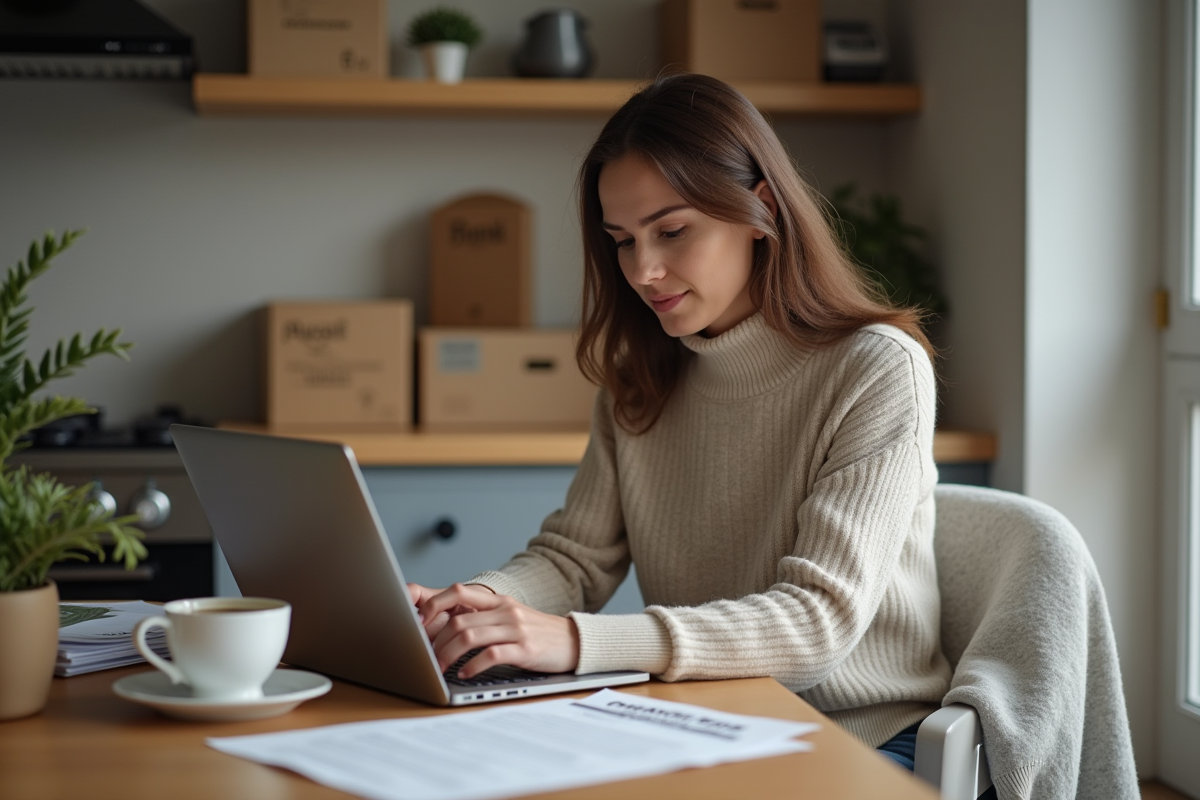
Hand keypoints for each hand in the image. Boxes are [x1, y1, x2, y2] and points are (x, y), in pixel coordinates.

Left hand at [417, 583, 579, 677]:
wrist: (574, 640)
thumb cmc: (536, 633)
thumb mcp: (510, 617)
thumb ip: (483, 618)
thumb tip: (446, 628)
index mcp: (498, 601)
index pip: (458, 591)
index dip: (434, 606)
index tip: (419, 624)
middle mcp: (505, 611)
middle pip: (458, 620)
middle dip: (437, 641)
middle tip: (427, 657)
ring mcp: (516, 629)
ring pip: (471, 636)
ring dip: (449, 655)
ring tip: (441, 668)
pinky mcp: (525, 650)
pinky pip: (491, 655)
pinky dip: (473, 666)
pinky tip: (465, 674)